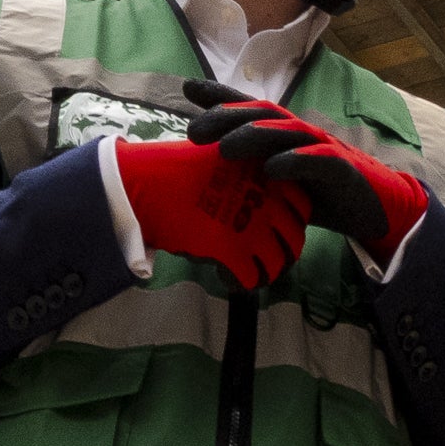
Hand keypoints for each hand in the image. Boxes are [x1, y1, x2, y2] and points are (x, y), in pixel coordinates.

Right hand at [112, 138, 306, 292]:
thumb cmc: (175, 170)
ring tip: (248, 272)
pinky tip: (226, 277)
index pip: (302, 207)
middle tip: (263, 258)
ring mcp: (251, 224)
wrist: (142, 184)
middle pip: (294, 238)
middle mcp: (266, 198)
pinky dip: (241, 283)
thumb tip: (259, 202)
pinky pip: (250, 278)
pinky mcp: (230, 249)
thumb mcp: (221, 162)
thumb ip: (246, 181)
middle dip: (283, 253)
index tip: (273, 230)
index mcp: (266, 173)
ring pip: (277, 263)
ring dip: (265, 272)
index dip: (291, 223)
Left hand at [183, 82, 432, 254]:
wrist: (374, 211)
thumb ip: (249, 177)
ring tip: (224, 148)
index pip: (249, 108)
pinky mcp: (341, 169)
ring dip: (253, 135)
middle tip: (194, 130)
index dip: (220, 95)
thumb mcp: (277, 185)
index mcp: (283, 135)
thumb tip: (205, 184)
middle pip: (261, 114)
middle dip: (226, 117)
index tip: (188, 87)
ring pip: (285, 131)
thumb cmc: (320, 195)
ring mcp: (321, 148)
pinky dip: (293, 162)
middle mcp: (300, 134)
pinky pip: (316, 161)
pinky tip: (271, 169)